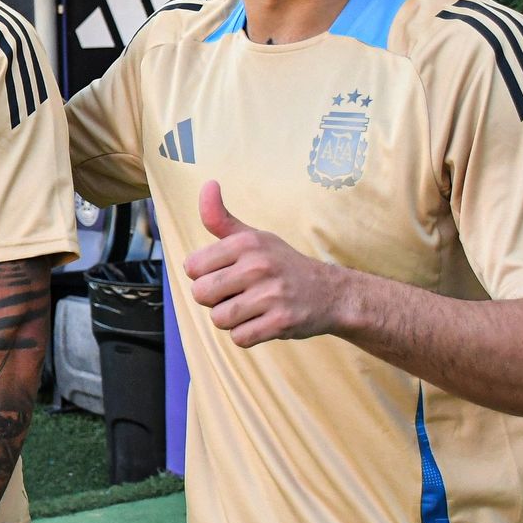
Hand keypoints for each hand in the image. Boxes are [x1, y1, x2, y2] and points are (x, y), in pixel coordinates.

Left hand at [185, 180, 341, 347]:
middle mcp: (258, 265)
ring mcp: (271, 294)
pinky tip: (261, 322)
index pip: (192, 267)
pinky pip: (240, 338)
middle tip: (236, 294)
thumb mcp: (253, 237)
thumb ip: (220, 218)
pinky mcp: (281, 322)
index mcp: (246, 242)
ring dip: (230, 319)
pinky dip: (246, 335)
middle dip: (213, 300)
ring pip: (218, 319)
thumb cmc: (281, 264)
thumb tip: (207, 184)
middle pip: (201, 294)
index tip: (224, 275)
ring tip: (250, 308)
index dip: (204, 276)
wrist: (330, 292)